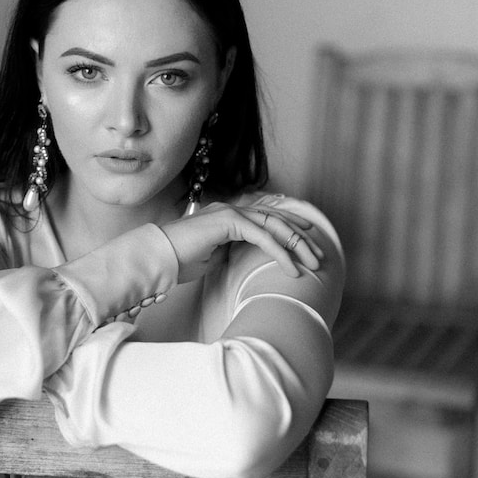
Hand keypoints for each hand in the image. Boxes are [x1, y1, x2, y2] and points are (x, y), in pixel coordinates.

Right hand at [161, 199, 322, 284]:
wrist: (157, 258)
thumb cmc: (179, 261)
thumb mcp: (213, 257)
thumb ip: (231, 252)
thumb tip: (246, 258)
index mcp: (228, 217)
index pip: (267, 218)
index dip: (291, 226)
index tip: (309, 240)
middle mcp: (231, 210)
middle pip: (276, 219)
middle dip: (301, 237)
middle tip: (320, 256)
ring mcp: (229, 213)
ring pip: (274, 225)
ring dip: (297, 246)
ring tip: (312, 264)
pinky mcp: (228, 222)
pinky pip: (262, 236)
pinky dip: (279, 252)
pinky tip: (291, 268)